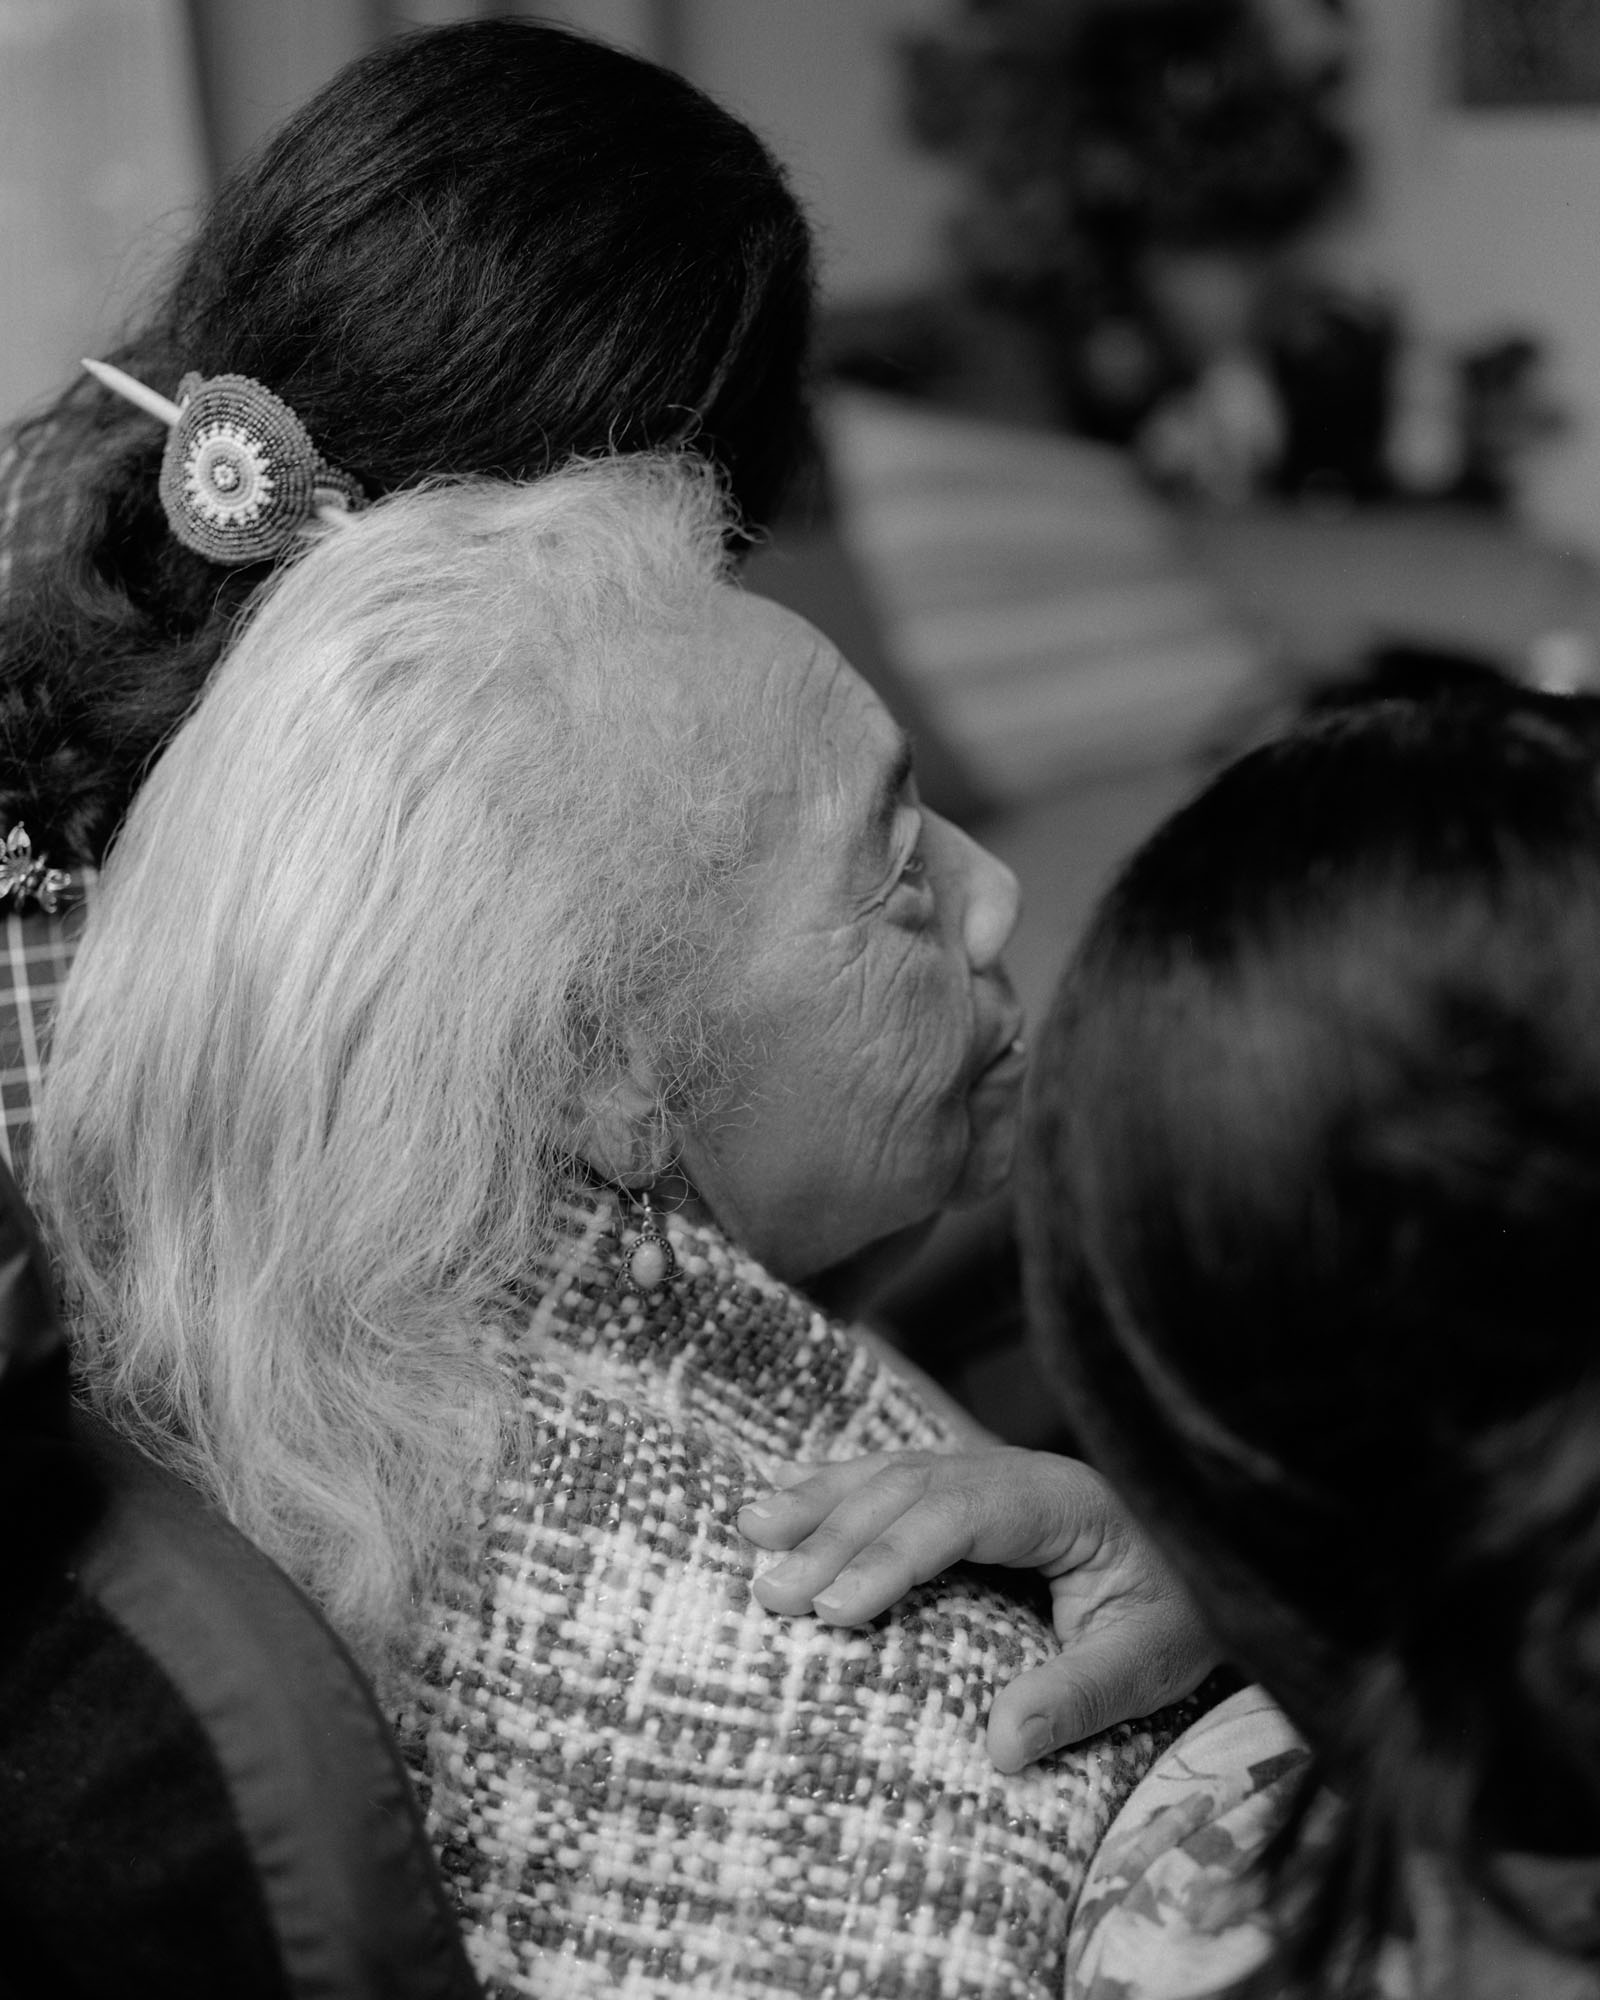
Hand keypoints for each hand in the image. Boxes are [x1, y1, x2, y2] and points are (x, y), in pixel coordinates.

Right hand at [738, 1447, 1220, 1770]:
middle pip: (912, 1489)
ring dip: (820, 1502)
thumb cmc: (1184, 1610)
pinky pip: (893, 1476)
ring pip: (892, 1472)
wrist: (1214, 1551)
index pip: (962, 1514)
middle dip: (836, 1536)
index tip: (835, 1610)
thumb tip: (999, 1747)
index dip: (893, 1556)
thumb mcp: (1153, 1661)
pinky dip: (834, 1487)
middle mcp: (1017, 1470)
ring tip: (751, 1530)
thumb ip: (1080, 1696)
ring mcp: (990, 1469)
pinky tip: (782, 1492)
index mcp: (1062, 1500)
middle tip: (770, 1594)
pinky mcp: (971, 1485)